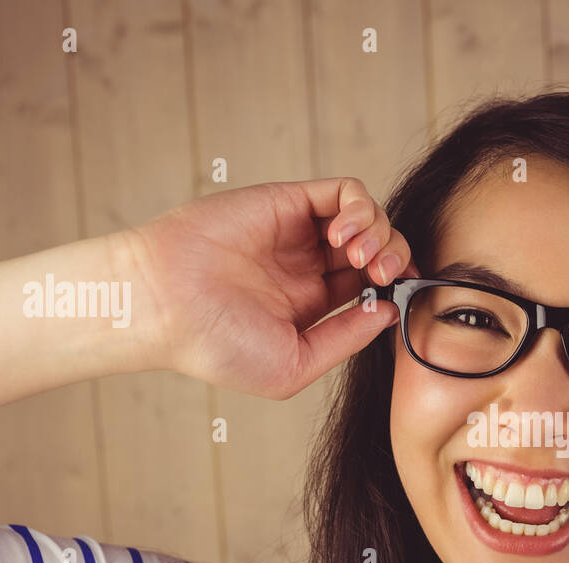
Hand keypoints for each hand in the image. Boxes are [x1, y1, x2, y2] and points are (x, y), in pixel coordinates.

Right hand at [118, 177, 417, 398]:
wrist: (165, 306)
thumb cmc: (215, 346)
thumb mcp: (294, 364)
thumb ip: (345, 339)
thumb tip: (388, 313)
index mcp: (311, 306)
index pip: (373, 287)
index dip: (397, 290)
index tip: (403, 299)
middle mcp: (309, 266)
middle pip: (380, 250)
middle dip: (396, 260)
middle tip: (385, 275)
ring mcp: (299, 233)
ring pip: (369, 218)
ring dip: (381, 234)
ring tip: (361, 257)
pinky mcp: (286, 202)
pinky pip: (344, 192)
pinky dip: (360, 208)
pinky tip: (344, 235)